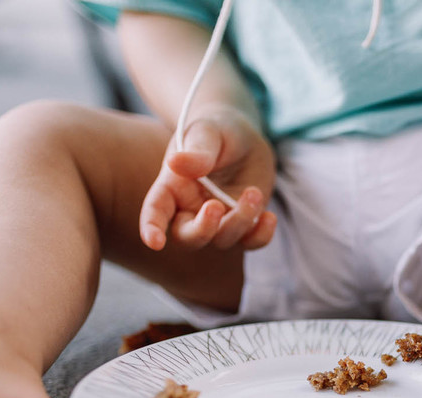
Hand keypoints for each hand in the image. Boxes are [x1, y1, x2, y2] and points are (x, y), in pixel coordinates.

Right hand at [140, 106, 276, 251]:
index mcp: (171, 188)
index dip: (151, 228)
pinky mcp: (245, 223)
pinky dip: (261, 236)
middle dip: (202, 230)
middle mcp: (191, 209)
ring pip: (223, 240)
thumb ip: (197, 151)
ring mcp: (220, 220)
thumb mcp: (207, 133)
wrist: (244, 136)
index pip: (155, 211)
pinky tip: (270, 217)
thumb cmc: (217, 131)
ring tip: (254, 192)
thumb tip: (175, 163)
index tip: (154, 242)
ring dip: (240, 221)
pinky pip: (251, 241)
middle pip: (189, 238)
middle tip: (216, 206)